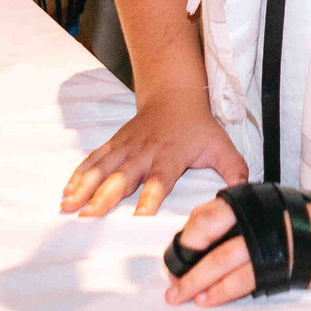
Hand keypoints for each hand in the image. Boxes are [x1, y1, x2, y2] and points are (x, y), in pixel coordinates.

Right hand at [62, 92, 247, 216]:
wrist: (174, 93)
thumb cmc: (198, 126)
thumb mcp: (221, 145)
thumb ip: (234, 170)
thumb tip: (244, 193)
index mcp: (169, 156)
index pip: (159, 180)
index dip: (150, 198)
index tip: (139, 217)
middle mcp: (144, 153)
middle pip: (122, 177)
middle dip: (104, 197)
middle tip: (88, 216)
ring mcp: (126, 147)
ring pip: (102, 168)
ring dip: (84, 187)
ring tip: (68, 206)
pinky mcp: (114, 144)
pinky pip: (94, 160)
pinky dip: (79, 175)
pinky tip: (66, 192)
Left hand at [164, 190, 310, 307]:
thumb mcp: (277, 206)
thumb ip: (246, 216)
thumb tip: (210, 237)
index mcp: (252, 200)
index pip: (207, 215)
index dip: (187, 237)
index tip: (177, 255)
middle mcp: (256, 216)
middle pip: (206, 237)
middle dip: (184, 262)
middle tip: (171, 281)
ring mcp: (268, 240)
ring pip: (219, 261)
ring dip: (196, 281)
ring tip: (181, 295)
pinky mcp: (281, 264)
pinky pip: (243, 280)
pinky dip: (221, 291)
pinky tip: (208, 299)